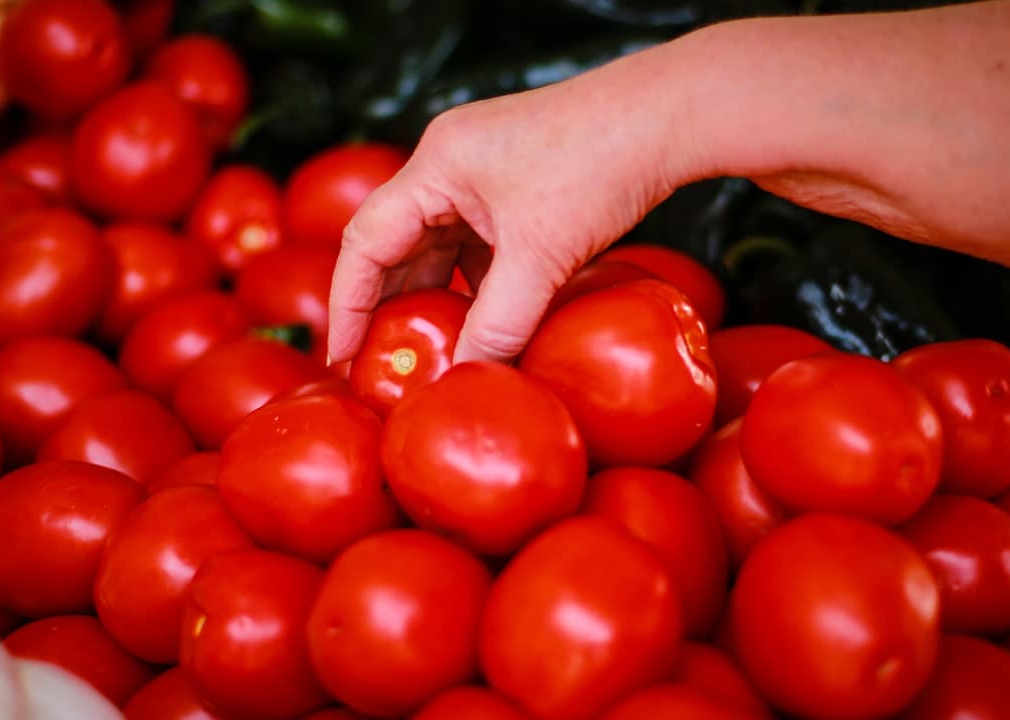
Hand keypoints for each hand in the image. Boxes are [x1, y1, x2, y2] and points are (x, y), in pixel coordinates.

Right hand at [325, 46, 694, 364]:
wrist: (667, 119)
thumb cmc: (602, 165)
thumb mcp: (542, 257)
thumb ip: (497, 324)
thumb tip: (465, 376)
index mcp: (436, 166)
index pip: (365, 241)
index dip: (348, 304)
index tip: (342, 356)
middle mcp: (448, 162)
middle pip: (394, 242)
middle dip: (386, 304)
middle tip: (378, 361)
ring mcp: (480, 169)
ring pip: (437, 244)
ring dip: (434, 295)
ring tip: (426, 348)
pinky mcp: (513, 182)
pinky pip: (475, 240)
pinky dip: (473, 282)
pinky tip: (482, 321)